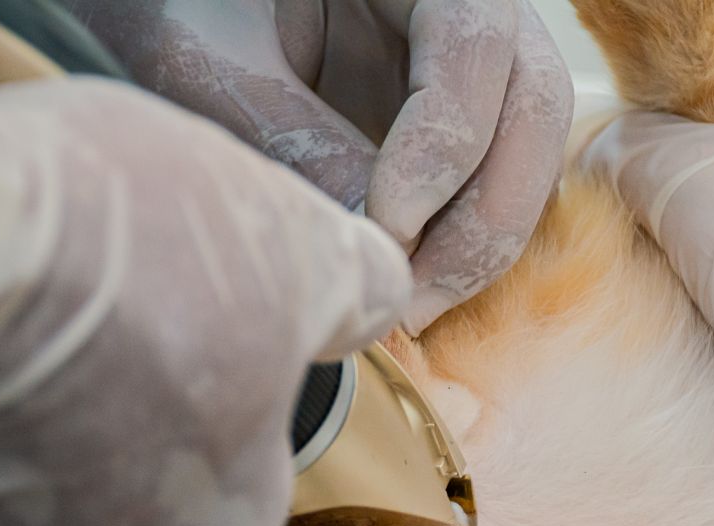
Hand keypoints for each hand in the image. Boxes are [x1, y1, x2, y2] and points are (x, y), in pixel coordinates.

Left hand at [64, 0, 573, 333]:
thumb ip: (288, 133)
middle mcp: (466, 9)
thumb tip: (370, 245)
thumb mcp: (211, 59)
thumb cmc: (181, 8)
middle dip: (483, 217)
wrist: (178, 13)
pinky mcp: (456, 127)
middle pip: (535, 107)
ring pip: (529, 155)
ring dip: (480, 244)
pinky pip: (493, 186)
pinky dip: (463, 245)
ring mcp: (470, 70)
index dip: (443, 145)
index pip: (474, 45)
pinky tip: (410, 291)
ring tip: (407, 308)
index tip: (387, 226)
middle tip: (411, 296)